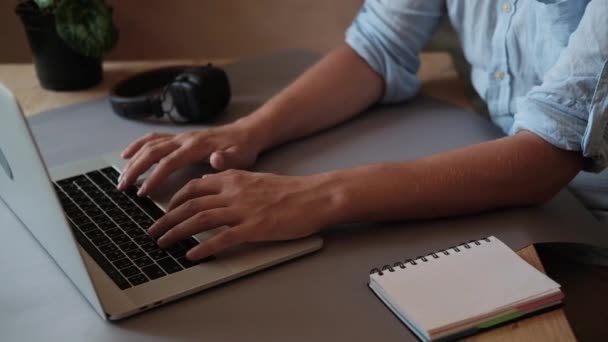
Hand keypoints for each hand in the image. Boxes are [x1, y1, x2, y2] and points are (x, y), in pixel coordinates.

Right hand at [118, 122, 261, 195]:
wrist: (245, 134)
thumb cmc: (242, 149)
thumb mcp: (240, 157)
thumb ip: (228, 159)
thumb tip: (215, 159)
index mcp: (196, 146)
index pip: (169, 162)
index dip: (154, 177)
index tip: (142, 193)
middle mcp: (184, 139)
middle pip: (153, 152)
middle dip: (135, 169)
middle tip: (123, 187)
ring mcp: (180, 137)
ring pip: (150, 145)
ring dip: (133, 160)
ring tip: (121, 176)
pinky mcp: (179, 137)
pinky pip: (153, 138)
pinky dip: (138, 145)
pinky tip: (127, 154)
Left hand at [146, 170, 337, 259]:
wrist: (314, 197)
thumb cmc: (289, 191)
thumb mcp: (255, 180)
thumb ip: (232, 185)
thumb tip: (212, 192)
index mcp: (233, 178)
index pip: (193, 187)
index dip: (174, 200)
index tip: (165, 211)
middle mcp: (233, 192)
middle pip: (190, 204)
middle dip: (166, 218)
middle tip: (152, 231)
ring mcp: (242, 210)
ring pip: (199, 220)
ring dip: (176, 232)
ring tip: (163, 243)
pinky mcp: (254, 228)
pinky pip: (222, 238)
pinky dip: (204, 248)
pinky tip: (192, 255)